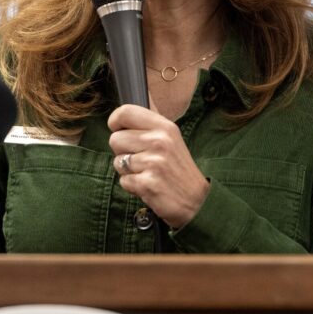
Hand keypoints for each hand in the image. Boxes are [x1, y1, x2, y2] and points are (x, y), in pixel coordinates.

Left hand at [107, 104, 210, 228]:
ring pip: (118, 161)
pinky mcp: (148, 183)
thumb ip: (147, 127)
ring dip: (128, 171)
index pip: (125, 112)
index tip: (118, 130)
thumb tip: (118, 120)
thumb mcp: (170, 139)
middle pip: (115, 139)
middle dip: (122, 152)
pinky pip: (124, 180)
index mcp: (164, 127)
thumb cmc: (177, 169)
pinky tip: (148, 186)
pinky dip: (132, 186)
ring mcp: (153, 162)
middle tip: (141, 160)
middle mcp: (159, 141)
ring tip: (147, 173)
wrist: (197, 201)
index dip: (115, 122)